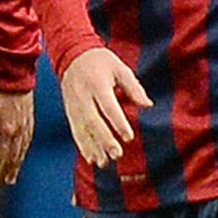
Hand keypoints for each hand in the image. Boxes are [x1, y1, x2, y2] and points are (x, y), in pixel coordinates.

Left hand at [0, 80, 34, 185]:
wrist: (13, 67)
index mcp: (6, 130)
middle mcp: (19, 131)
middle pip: (11, 160)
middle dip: (1, 175)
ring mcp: (27, 125)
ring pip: (21, 153)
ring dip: (14, 168)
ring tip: (10, 180)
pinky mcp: (30, 118)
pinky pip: (27, 142)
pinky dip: (23, 154)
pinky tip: (20, 157)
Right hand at [59, 47, 151, 167]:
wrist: (71, 54)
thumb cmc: (100, 61)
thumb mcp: (120, 68)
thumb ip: (133, 87)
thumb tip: (148, 105)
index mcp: (97, 84)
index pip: (108, 107)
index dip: (118, 123)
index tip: (128, 137)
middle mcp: (83, 96)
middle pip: (93, 121)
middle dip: (104, 139)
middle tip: (117, 154)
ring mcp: (74, 105)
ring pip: (82, 129)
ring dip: (92, 147)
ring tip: (104, 162)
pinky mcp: (69, 111)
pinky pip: (75, 131)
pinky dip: (83, 146)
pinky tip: (91, 158)